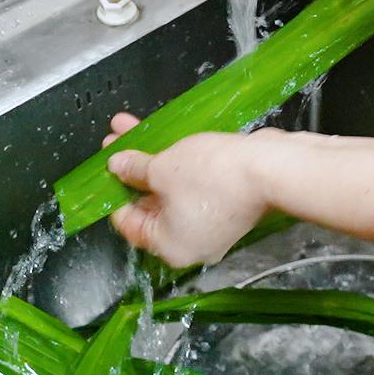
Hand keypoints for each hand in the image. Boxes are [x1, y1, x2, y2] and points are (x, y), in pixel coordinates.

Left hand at [103, 113, 373, 267]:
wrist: (270, 170)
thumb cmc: (214, 178)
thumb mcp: (162, 169)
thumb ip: (134, 169)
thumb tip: (118, 166)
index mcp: (168, 246)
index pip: (128, 222)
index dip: (112, 191)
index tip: (103, 168)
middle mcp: (190, 243)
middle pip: (149, 204)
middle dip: (131, 168)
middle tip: (115, 141)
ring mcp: (211, 225)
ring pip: (171, 191)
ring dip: (152, 160)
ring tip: (133, 128)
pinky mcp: (228, 205)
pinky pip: (194, 187)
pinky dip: (179, 165)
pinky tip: (167, 137)